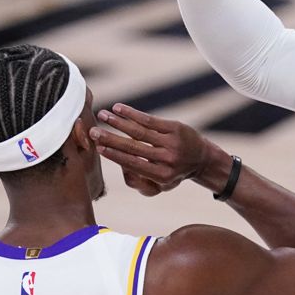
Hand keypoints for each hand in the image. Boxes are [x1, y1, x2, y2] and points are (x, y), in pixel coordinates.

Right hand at [90, 103, 212, 196]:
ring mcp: (172, 142)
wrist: (202, 158)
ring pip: (140, 131)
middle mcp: (168, 159)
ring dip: (118, 122)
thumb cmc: (173, 172)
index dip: (114, 155)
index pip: (133, 164)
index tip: (97, 147)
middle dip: (110, 139)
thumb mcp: (160, 185)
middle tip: (93, 132)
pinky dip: (132, 114)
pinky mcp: (175, 128)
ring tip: (102, 115)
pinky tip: (118, 108)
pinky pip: (150, 120)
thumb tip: (120, 167)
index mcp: (161, 175)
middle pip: (133, 147)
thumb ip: (139, 182)